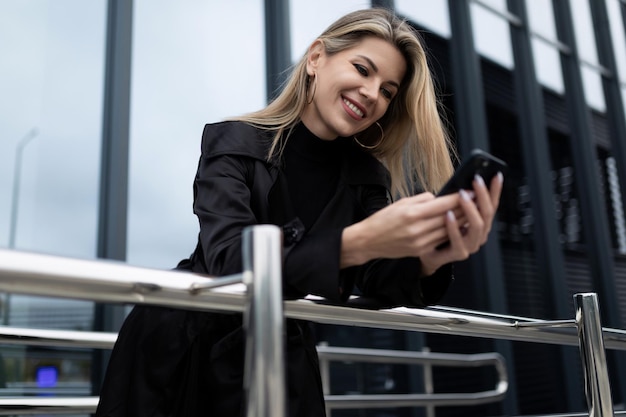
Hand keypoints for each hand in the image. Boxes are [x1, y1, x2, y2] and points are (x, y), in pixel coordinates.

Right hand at [341, 190, 467, 266]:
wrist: (369, 241)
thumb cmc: (383, 219)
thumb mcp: (401, 203)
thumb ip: (422, 200)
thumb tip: (440, 198)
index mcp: (412, 213)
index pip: (443, 204)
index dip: (459, 197)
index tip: (471, 191)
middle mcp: (417, 229)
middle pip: (449, 217)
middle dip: (464, 208)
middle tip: (476, 200)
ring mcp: (420, 242)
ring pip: (448, 230)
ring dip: (461, 221)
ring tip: (470, 212)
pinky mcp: (420, 250)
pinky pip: (440, 240)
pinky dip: (450, 232)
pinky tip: (457, 226)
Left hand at [420, 172, 503, 273]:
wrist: (429, 253)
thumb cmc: (439, 231)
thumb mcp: (451, 211)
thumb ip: (459, 201)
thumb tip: (464, 183)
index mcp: (481, 223)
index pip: (491, 204)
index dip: (495, 190)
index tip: (496, 175)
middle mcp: (480, 234)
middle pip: (487, 213)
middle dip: (483, 195)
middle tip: (476, 180)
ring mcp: (472, 244)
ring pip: (477, 226)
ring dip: (470, 208)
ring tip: (462, 196)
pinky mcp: (460, 253)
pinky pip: (459, 239)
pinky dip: (454, 226)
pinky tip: (448, 214)